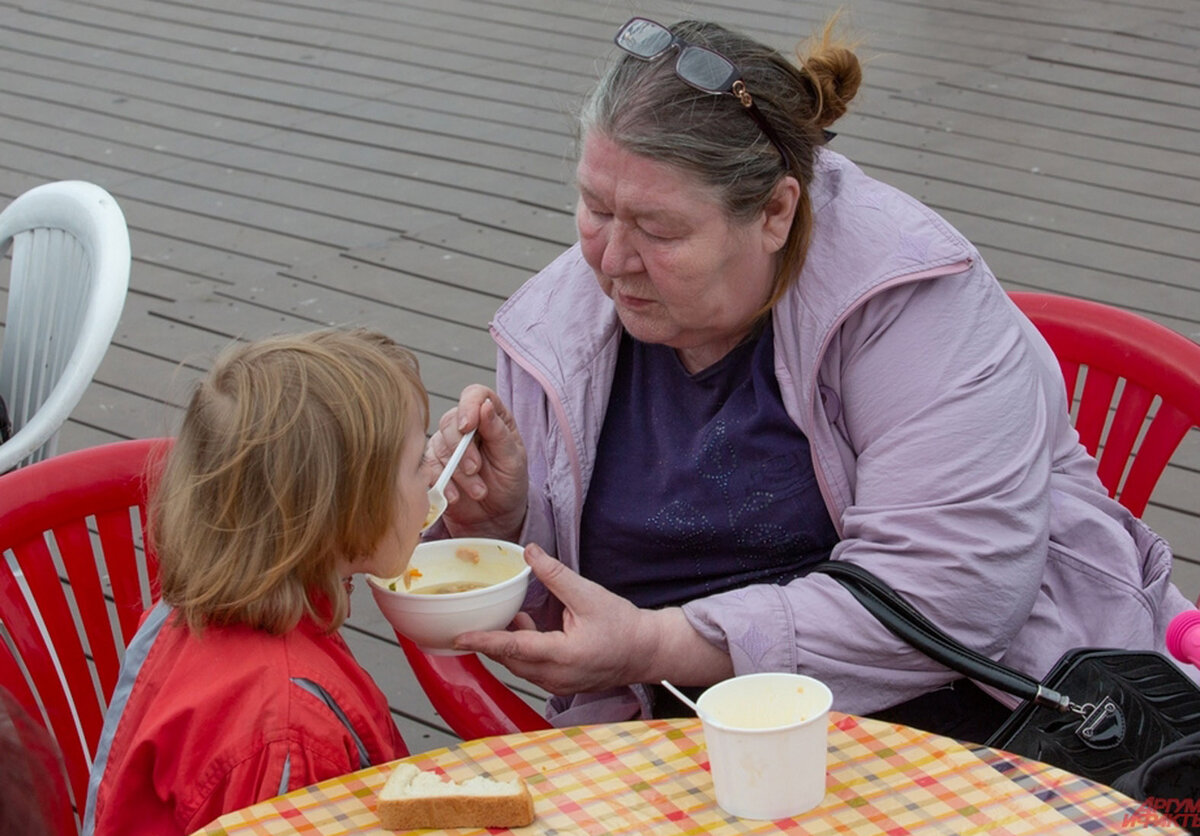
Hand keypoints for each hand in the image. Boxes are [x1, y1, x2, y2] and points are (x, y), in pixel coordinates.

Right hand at [427, 385, 526, 539]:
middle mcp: (466, 426)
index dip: (468, 406)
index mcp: (491, 416)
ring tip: (478, 491)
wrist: (495, 516)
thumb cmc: (508, 483)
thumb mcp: (512, 459)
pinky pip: (427, 467)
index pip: (475, 395)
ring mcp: (447, 444)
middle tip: (476, 470)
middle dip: (462, 449)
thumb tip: (485, 405)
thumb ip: (498, 432)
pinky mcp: (432, 464)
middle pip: (451, 421)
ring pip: (439, 446)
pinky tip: (455, 496)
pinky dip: (441, 482)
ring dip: (457, 473)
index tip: (468, 427)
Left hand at [452, 544, 658, 694]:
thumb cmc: (622, 626)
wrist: (646, 651)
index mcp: (562, 655)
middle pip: (510, 659)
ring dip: (508, 645)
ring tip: (508, 619)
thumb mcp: (588, 595)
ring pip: (519, 666)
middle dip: (490, 641)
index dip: (484, 641)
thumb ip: (556, 575)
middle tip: (473, 620)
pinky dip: (522, 652)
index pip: (513, 648)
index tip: (459, 637)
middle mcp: (556, 676)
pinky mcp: (561, 684)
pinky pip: (531, 670)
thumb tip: (530, 552)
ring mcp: (558, 684)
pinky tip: (527, 629)